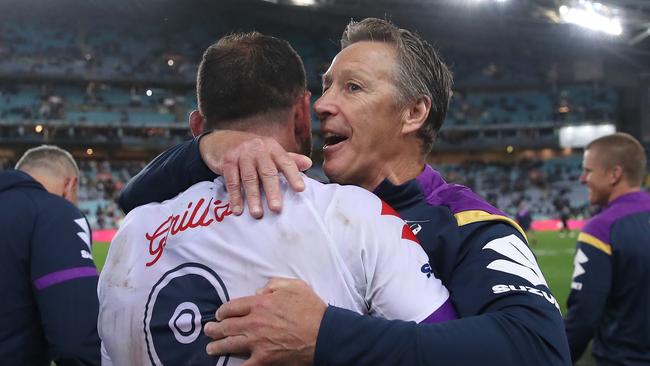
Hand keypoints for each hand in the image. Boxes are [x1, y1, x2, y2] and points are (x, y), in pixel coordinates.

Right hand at [199, 131, 311, 217]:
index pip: (286, 162)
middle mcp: (259, 149)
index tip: (300, 189)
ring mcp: (242, 154)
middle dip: (272, 191)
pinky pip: (232, 180)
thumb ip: (289, 159)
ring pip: (249, 178)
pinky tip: (237, 209)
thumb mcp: (271, 152)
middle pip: (267, 172)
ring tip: (257, 214)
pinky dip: (234, 196)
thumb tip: (308, 164)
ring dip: (253, 197)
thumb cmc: (252, 151)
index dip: (293, 175)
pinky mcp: (227, 160)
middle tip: (276, 208)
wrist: (222, 140)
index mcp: (273, 148)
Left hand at [204, 278, 326, 365]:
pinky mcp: (264, 359)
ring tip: (211, 348)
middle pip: (226, 326)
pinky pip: (244, 365)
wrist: (324, 333)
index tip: (220, 315)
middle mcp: (254, 322)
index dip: (222, 311)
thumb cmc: (311, 309)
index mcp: (260, 303)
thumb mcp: (295, 285)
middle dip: (214, 329)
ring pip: (229, 344)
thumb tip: (260, 290)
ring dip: (216, 346)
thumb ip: (274, 284)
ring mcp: (257, 342)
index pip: (232, 307)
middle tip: (209, 331)